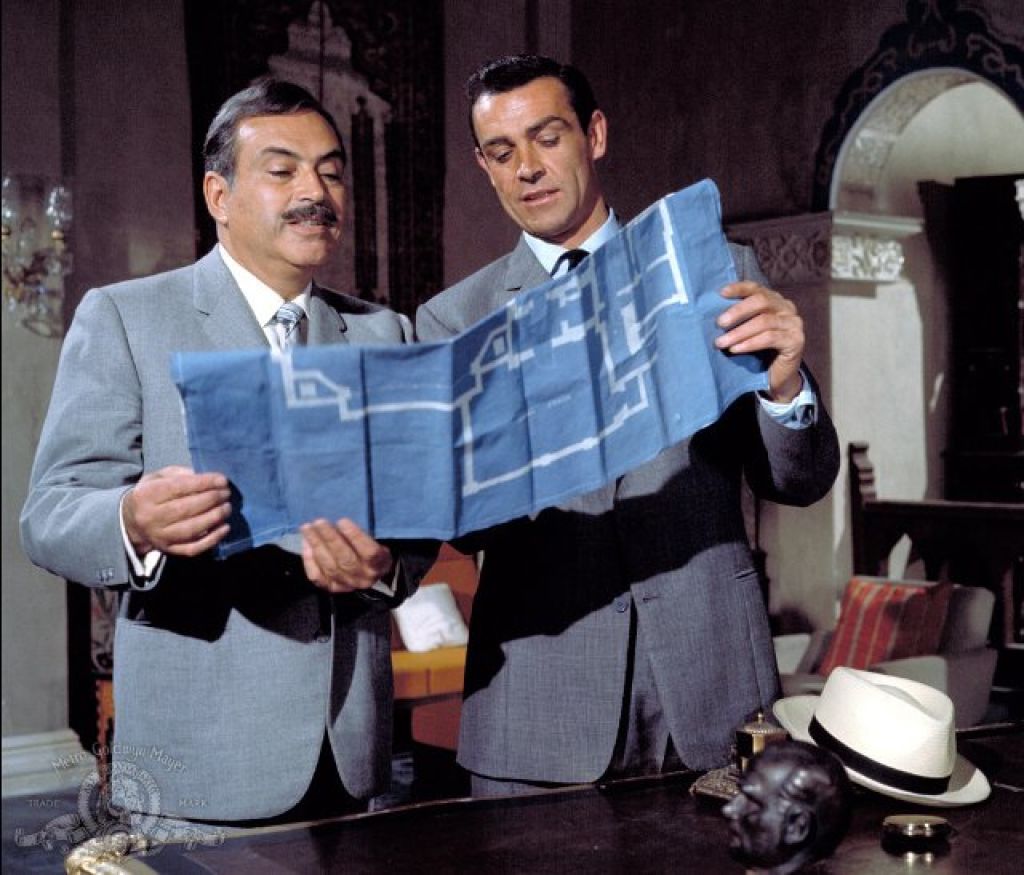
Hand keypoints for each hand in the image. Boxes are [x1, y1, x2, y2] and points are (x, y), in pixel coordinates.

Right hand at [122, 466, 231, 556]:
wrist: (133, 521)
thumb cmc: (152, 494)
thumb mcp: (159, 477)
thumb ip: (180, 474)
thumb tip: (205, 478)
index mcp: (146, 495)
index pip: (179, 487)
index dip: (204, 483)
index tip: (222, 480)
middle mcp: (150, 517)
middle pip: (186, 508)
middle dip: (212, 499)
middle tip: (226, 493)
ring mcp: (159, 536)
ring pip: (191, 529)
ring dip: (214, 517)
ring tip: (227, 507)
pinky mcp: (168, 550)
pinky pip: (193, 548)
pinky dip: (212, 539)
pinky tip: (224, 527)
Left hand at [300, 518, 393, 593]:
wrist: (369, 573)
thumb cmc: (371, 549)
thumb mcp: (376, 541)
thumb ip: (362, 534)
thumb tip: (340, 521)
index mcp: (379, 564)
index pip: (368, 552)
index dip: (355, 536)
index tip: (342, 520)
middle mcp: (363, 577)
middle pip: (345, 559)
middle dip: (330, 538)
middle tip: (319, 522)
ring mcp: (347, 585)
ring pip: (329, 566)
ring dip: (316, 545)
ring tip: (308, 528)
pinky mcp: (332, 587)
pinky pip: (317, 576)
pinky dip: (309, 560)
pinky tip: (306, 544)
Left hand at [715, 281, 804, 401]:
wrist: (776, 378)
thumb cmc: (757, 352)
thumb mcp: (745, 332)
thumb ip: (736, 320)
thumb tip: (711, 313)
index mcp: (774, 300)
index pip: (756, 288)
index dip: (739, 288)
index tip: (721, 293)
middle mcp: (787, 308)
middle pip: (761, 301)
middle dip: (737, 311)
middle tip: (719, 323)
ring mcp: (794, 324)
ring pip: (764, 321)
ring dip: (739, 332)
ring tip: (721, 342)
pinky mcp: (796, 341)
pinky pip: (770, 338)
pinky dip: (750, 343)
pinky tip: (736, 349)